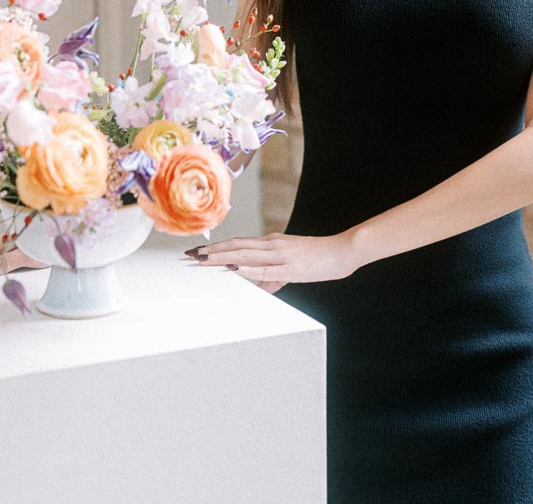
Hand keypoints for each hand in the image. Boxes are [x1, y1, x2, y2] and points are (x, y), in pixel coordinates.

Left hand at [187, 231, 357, 294]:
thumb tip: (262, 289)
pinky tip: (231, 268)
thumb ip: (275, 277)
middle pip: (235, 246)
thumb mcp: (293, 267)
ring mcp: (280, 254)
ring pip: (244, 254)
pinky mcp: (289, 266)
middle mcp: (272, 244)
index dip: (218, 247)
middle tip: (190, 254)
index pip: (239, 243)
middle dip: (211, 251)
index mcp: (272, 242)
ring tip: (201, 260)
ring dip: (221, 257)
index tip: (199, 251)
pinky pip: (262, 268)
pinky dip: (245, 268)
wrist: (342, 250)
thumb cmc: (319, 258)